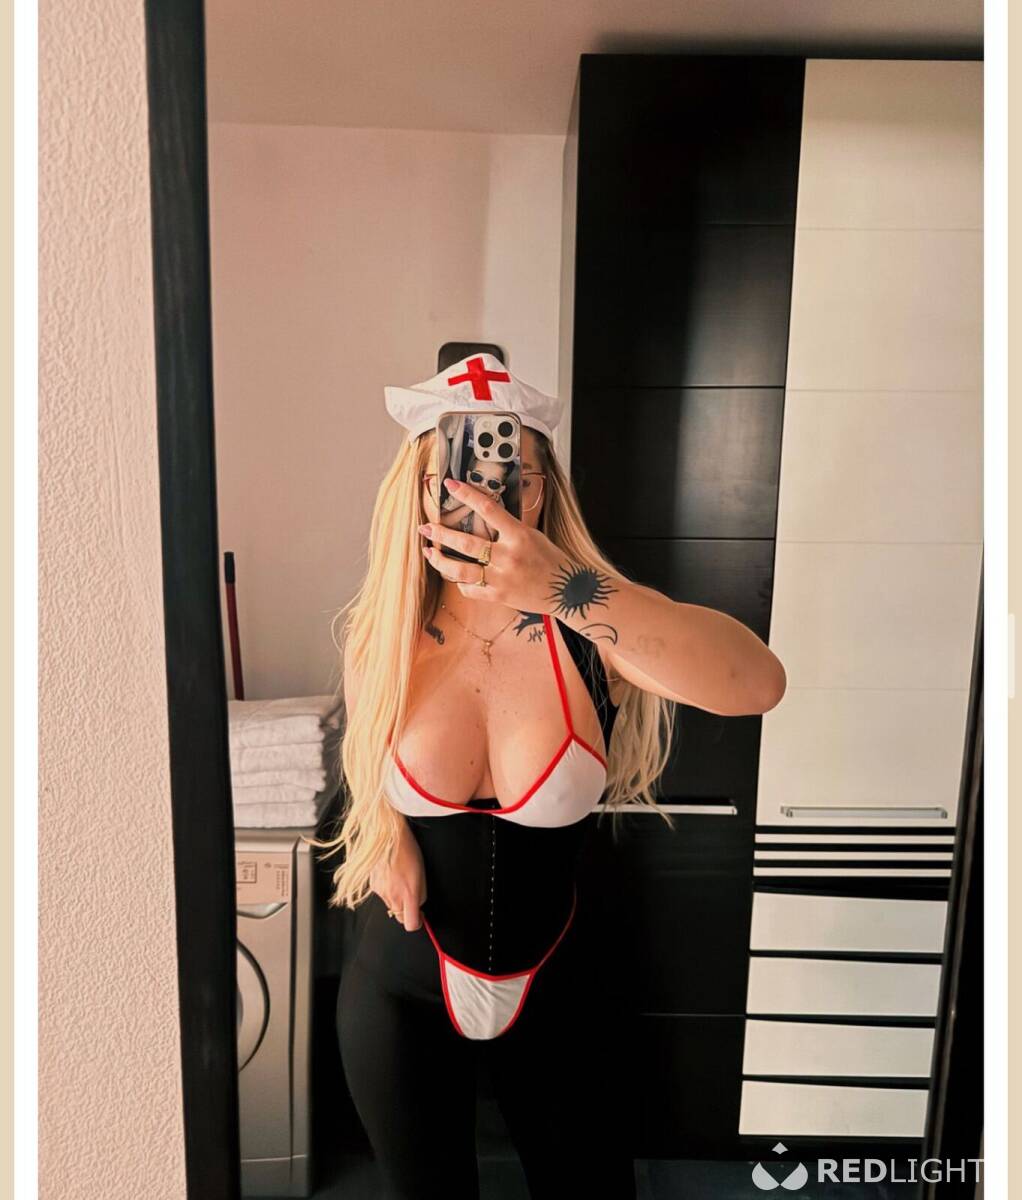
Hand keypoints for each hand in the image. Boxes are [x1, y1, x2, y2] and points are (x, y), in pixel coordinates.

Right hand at [369, 817, 425, 931]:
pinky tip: (391, 874)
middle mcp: (393, 897)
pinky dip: (387, 889)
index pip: (411, 924)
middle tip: (411, 898)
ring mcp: (380, 892)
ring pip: (390, 905)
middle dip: (406, 911)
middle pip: (399, 917)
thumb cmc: (407, 850)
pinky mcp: (372, 886)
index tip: (419, 917)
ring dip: (396, 898)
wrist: (388, 836)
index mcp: (408, 895)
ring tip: (400, 879)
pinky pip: (382, 894)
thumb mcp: (422, 874)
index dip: (417, 922)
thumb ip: (420, 894)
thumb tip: (418, 906)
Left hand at [418, 477, 562, 612]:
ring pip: (461, 570)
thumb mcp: (532, 535)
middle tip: (425, 527)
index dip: (467, 494)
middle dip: (441, 534)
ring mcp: (502, 578)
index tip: (450, 484)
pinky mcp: (499, 596)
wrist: (567, 591)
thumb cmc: (550, 559)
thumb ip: (508, 528)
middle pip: (466, 543)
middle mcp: (508, 556)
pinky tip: (454, 576)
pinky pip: (470, 590)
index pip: (488, 509)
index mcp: (519, 535)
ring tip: (428, 553)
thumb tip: (481, 514)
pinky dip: (460, 583)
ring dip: (440, 561)